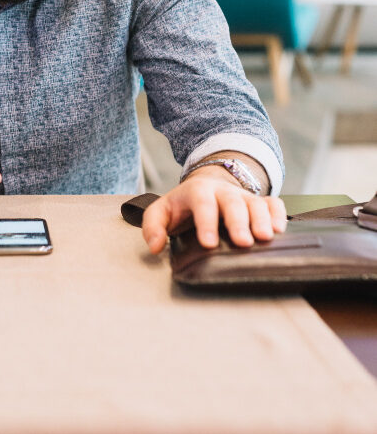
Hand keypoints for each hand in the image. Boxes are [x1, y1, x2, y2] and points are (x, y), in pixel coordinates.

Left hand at [141, 170, 286, 252]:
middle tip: (243, 242)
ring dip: (262, 219)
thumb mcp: (161, 211)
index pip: (202, 204)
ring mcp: (243, 196)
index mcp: (197, 191)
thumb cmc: (183, 205)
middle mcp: (223, 191)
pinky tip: (279, 230)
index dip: (206, 223)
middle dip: (238, 222)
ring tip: (266, 238)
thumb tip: (155, 247)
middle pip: (232, 202)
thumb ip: (153, 227)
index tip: (208, 244)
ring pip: (255, 203)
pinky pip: (273, 203)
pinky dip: (278, 214)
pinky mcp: (259, 202)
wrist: (205, 186)